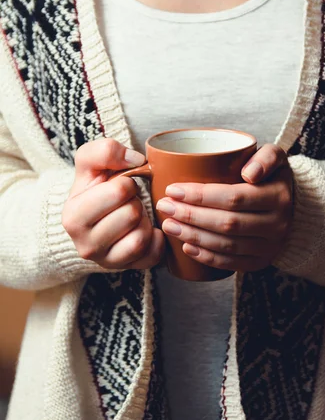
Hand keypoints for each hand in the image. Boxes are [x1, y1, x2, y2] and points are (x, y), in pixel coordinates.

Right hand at [62, 138, 164, 269]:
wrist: (91, 221)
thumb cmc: (94, 189)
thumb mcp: (90, 165)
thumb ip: (105, 150)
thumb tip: (136, 160)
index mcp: (73, 216)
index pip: (118, 191)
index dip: (126, 183)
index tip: (120, 186)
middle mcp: (85, 244)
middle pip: (132, 214)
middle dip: (135, 202)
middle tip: (128, 202)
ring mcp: (105, 261)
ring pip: (141, 236)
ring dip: (144, 220)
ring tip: (134, 216)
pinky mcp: (126, 269)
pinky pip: (152, 254)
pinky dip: (155, 239)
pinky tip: (145, 230)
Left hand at [156, 144, 292, 271]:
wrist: (292, 208)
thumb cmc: (272, 178)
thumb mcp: (275, 158)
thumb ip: (266, 156)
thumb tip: (249, 173)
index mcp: (278, 197)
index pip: (234, 198)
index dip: (201, 196)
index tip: (173, 190)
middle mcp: (277, 225)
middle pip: (227, 223)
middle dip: (190, 216)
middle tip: (165, 207)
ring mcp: (269, 247)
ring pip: (226, 245)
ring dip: (193, 236)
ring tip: (169, 225)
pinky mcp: (260, 262)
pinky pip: (230, 264)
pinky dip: (206, 257)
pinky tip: (186, 247)